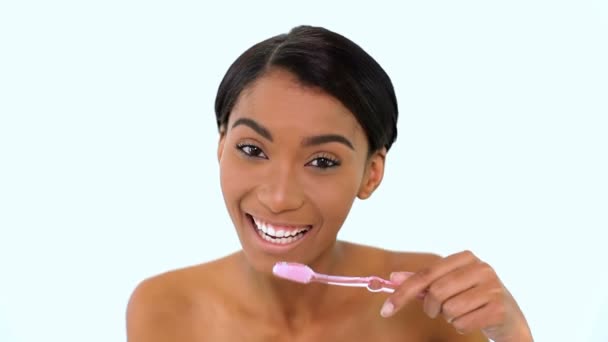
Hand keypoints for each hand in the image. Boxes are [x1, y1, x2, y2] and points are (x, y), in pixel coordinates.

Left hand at [380, 251, 531, 341]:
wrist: (510, 317)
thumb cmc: (472, 297)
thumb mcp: (448, 284)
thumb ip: (421, 280)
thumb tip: (392, 277)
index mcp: (465, 257)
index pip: (425, 274)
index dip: (403, 293)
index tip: (386, 309)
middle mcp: (481, 268)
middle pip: (436, 292)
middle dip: (431, 308)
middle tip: (437, 311)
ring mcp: (492, 287)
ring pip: (449, 309)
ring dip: (449, 318)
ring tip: (462, 313)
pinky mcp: (499, 308)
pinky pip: (463, 323)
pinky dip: (461, 327)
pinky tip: (473, 320)